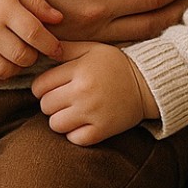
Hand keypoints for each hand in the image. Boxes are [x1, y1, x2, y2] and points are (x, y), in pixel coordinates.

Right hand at [0, 0, 62, 85]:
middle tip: (34, 50)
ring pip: (2, 70)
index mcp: (3, 8)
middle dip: (33, 57)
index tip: (58, 49)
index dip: (51, 45)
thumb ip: (36, 2)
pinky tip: (0, 68)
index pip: (34, 34)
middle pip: (21, 56)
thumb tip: (59, 20)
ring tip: (17, 58)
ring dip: (15, 69)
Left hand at [32, 40, 155, 145]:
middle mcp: (83, 92)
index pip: (40, 85)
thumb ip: (65, 48)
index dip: (41, 88)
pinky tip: (82, 123)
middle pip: (45, 106)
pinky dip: (74, 133)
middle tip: (61, 99)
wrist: (147, 84)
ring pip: (55, 124)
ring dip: (60, 119)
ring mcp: (93, 113)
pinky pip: (73, 139)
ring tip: (70, 111)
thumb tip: (41, 49)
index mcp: (79, 70)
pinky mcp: (102, 131)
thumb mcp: (91, 49)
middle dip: (50, 103)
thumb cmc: (115, 64)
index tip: (49, 88)